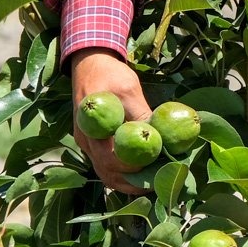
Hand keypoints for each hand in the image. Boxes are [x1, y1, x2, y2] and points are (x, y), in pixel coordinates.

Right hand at [70, 49, 151, 193]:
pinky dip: (124, 174)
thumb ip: (140, 113)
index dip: (132, 167)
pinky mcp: (94, 143)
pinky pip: (107, 166)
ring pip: (106, 173)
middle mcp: (86, 141)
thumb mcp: (128, 88)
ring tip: (153, 183)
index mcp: (91, 128)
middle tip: (159, 183)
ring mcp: (89, 144)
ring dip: (128, 182)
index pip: (109, 159)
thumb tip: (161, 136)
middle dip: (133, 182)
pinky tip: (143, 174)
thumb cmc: (109, 73)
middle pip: (107, 172)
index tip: (155, 167)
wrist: (90, 63)